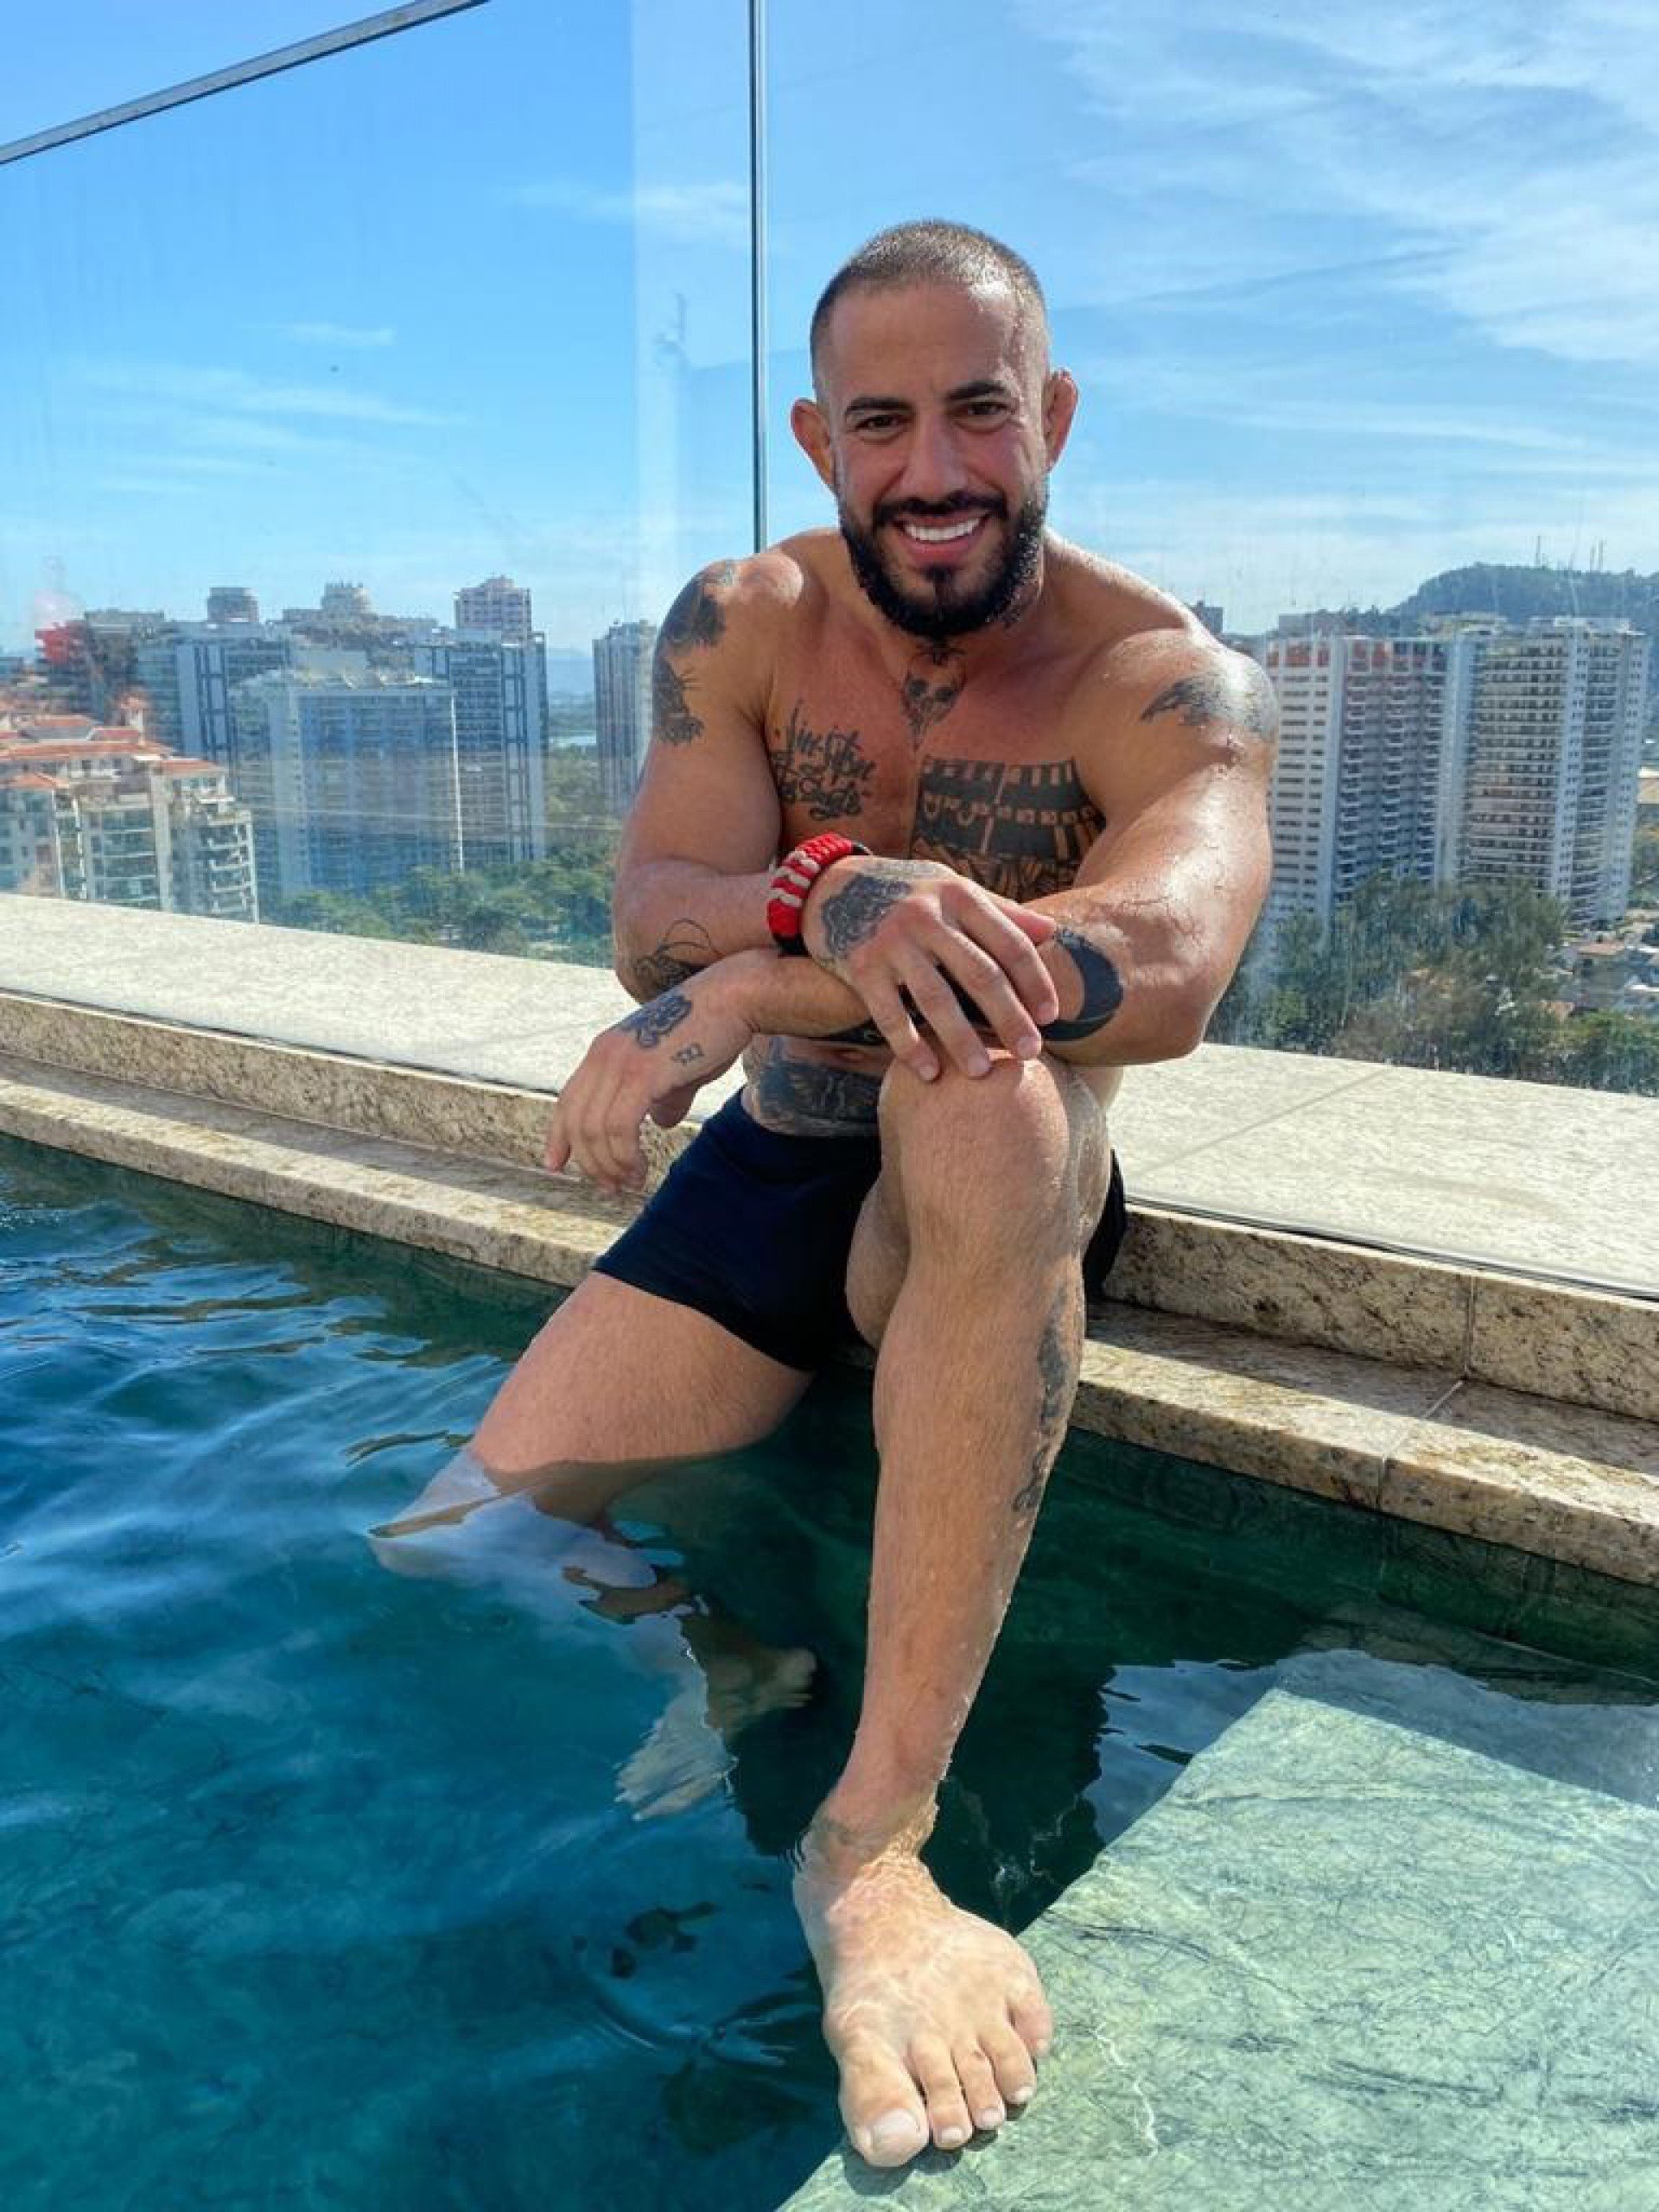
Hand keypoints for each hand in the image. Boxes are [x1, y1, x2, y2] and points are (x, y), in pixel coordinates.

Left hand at [547, 968, 753, 1191]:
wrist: (735, 998)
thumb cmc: (714, 1030)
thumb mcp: (679, 1068)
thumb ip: (665, 1096)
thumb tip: (661, 1122)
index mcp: (605, 1050)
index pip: (568, 1100)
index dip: (558, 1136)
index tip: (555, 1165)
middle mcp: (603, 1054)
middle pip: (577, 1122)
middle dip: (590, 1162)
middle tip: (611, 1188)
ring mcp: (620, 1062)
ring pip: (595, 1131)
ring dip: (611, 1165)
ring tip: (631, 1183)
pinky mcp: (642, 1073)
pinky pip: (619, 1128)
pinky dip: (625, 1156)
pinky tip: (640, 1168)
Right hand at [802, 858, 1058, 1077]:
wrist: (831, 884)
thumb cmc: (905, 892)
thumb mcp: (951, 888)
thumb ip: (1000, 911)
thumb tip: (1052, 933)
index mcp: (958, 895)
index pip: (1009, 943)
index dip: (1034, 981)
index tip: (1051, 1016)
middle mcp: (927, 916)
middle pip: (980, 974)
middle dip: (1009, 1017)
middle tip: (1030, 1052)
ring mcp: (892, 942)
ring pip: (936, 999)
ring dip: (962, 1040)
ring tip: (982, 1072)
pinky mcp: (861, 965)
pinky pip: (890, 1014)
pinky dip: (910, 1046)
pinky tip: (929, 1072)